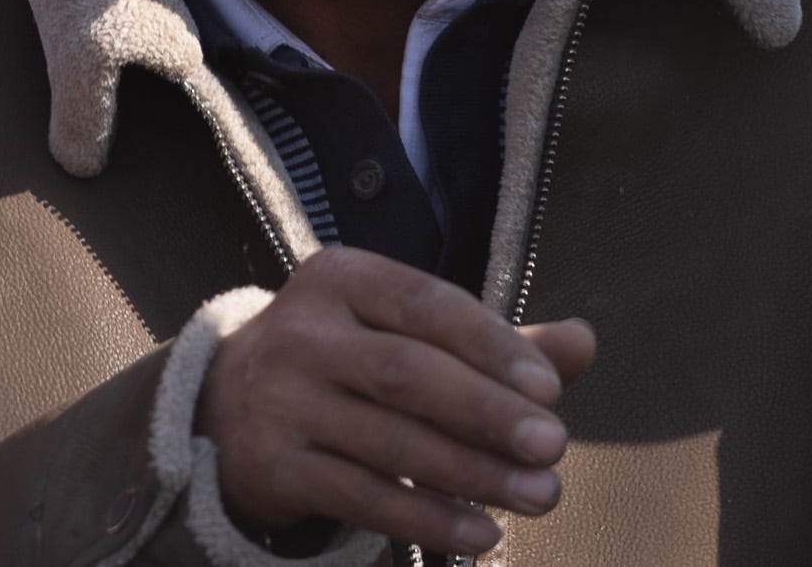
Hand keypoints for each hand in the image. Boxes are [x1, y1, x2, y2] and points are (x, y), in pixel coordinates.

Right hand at [196, 246, 595, 555]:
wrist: (227, 405)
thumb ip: (495, 341)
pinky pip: (361, 497)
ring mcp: (280, 401)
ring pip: (389, 442)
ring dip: (473, 474)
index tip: (551, 389)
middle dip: (487, 413)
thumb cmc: (348, 359)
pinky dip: (427, 519)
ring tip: (539, 496)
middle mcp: (301, 332)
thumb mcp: (405, 331)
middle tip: (554, 447)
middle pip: (406, 374)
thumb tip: (584, 342)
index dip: (491, 345)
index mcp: (340, 277)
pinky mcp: (272, 466)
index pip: (426, 304)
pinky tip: (482, 532)